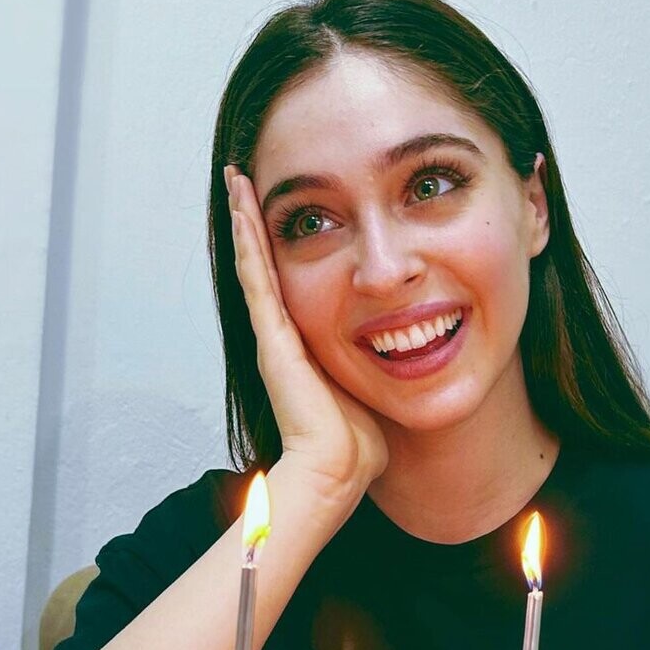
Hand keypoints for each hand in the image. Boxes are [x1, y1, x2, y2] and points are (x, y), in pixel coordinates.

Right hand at [225, 168, 387, 506]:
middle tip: (246, 181)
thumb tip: (413, 361)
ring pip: (254, 263)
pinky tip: (240, 204)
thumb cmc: (358, 445)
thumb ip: (382, 369)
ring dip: (245, 218)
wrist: (337, 472)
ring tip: (235, 177)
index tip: (287, 212)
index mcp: (307, 347)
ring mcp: (274, 335)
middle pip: (266, 266)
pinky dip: (248, 238)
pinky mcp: (273, 338)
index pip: (293, 283)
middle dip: (258, 223)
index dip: (285, 248)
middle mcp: (283, 337)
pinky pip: (257, 276)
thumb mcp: (374, 390)